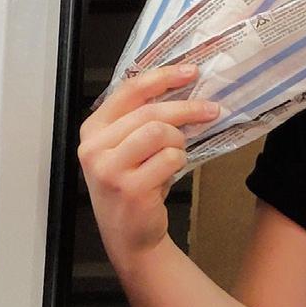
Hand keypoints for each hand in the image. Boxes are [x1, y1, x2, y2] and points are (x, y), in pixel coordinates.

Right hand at [78, 65, 218, 263]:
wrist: (130, 235)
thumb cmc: (135, 184)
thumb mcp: (129, 148)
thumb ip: (143, 119)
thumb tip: (186, 85)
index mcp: (93, 130)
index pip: (129, 91)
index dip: (162, 77)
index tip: (191, 71)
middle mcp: (94, 148)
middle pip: (151, 112)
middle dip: (188, 109)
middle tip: (212, 110)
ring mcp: (109, 169)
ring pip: (161, 132)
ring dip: (179, 141)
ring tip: (175, 155)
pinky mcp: (129, 188)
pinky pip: (171, 159)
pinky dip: (179, 163)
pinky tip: (167, 175)